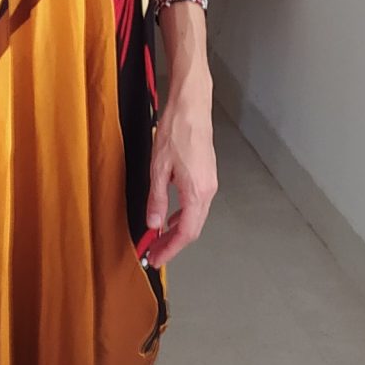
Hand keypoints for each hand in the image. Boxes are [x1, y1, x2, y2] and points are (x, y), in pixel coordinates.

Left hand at [142, 83, 215, 266]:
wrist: (192, 107)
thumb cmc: (177, 130)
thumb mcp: (158, 168)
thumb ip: (156, 199)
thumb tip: (154, 223)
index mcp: (197, 192)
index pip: (185, 232)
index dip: (170, 249)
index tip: (156, 258)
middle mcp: (208, 190)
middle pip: (193, 229)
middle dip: (173, 244)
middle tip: (154, 253)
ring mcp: (210, 183)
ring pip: (195, 218)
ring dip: (177, 231)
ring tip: (158, 239)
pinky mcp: (207, 176)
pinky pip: (197, 205)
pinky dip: (183, 217)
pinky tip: (169, 217)